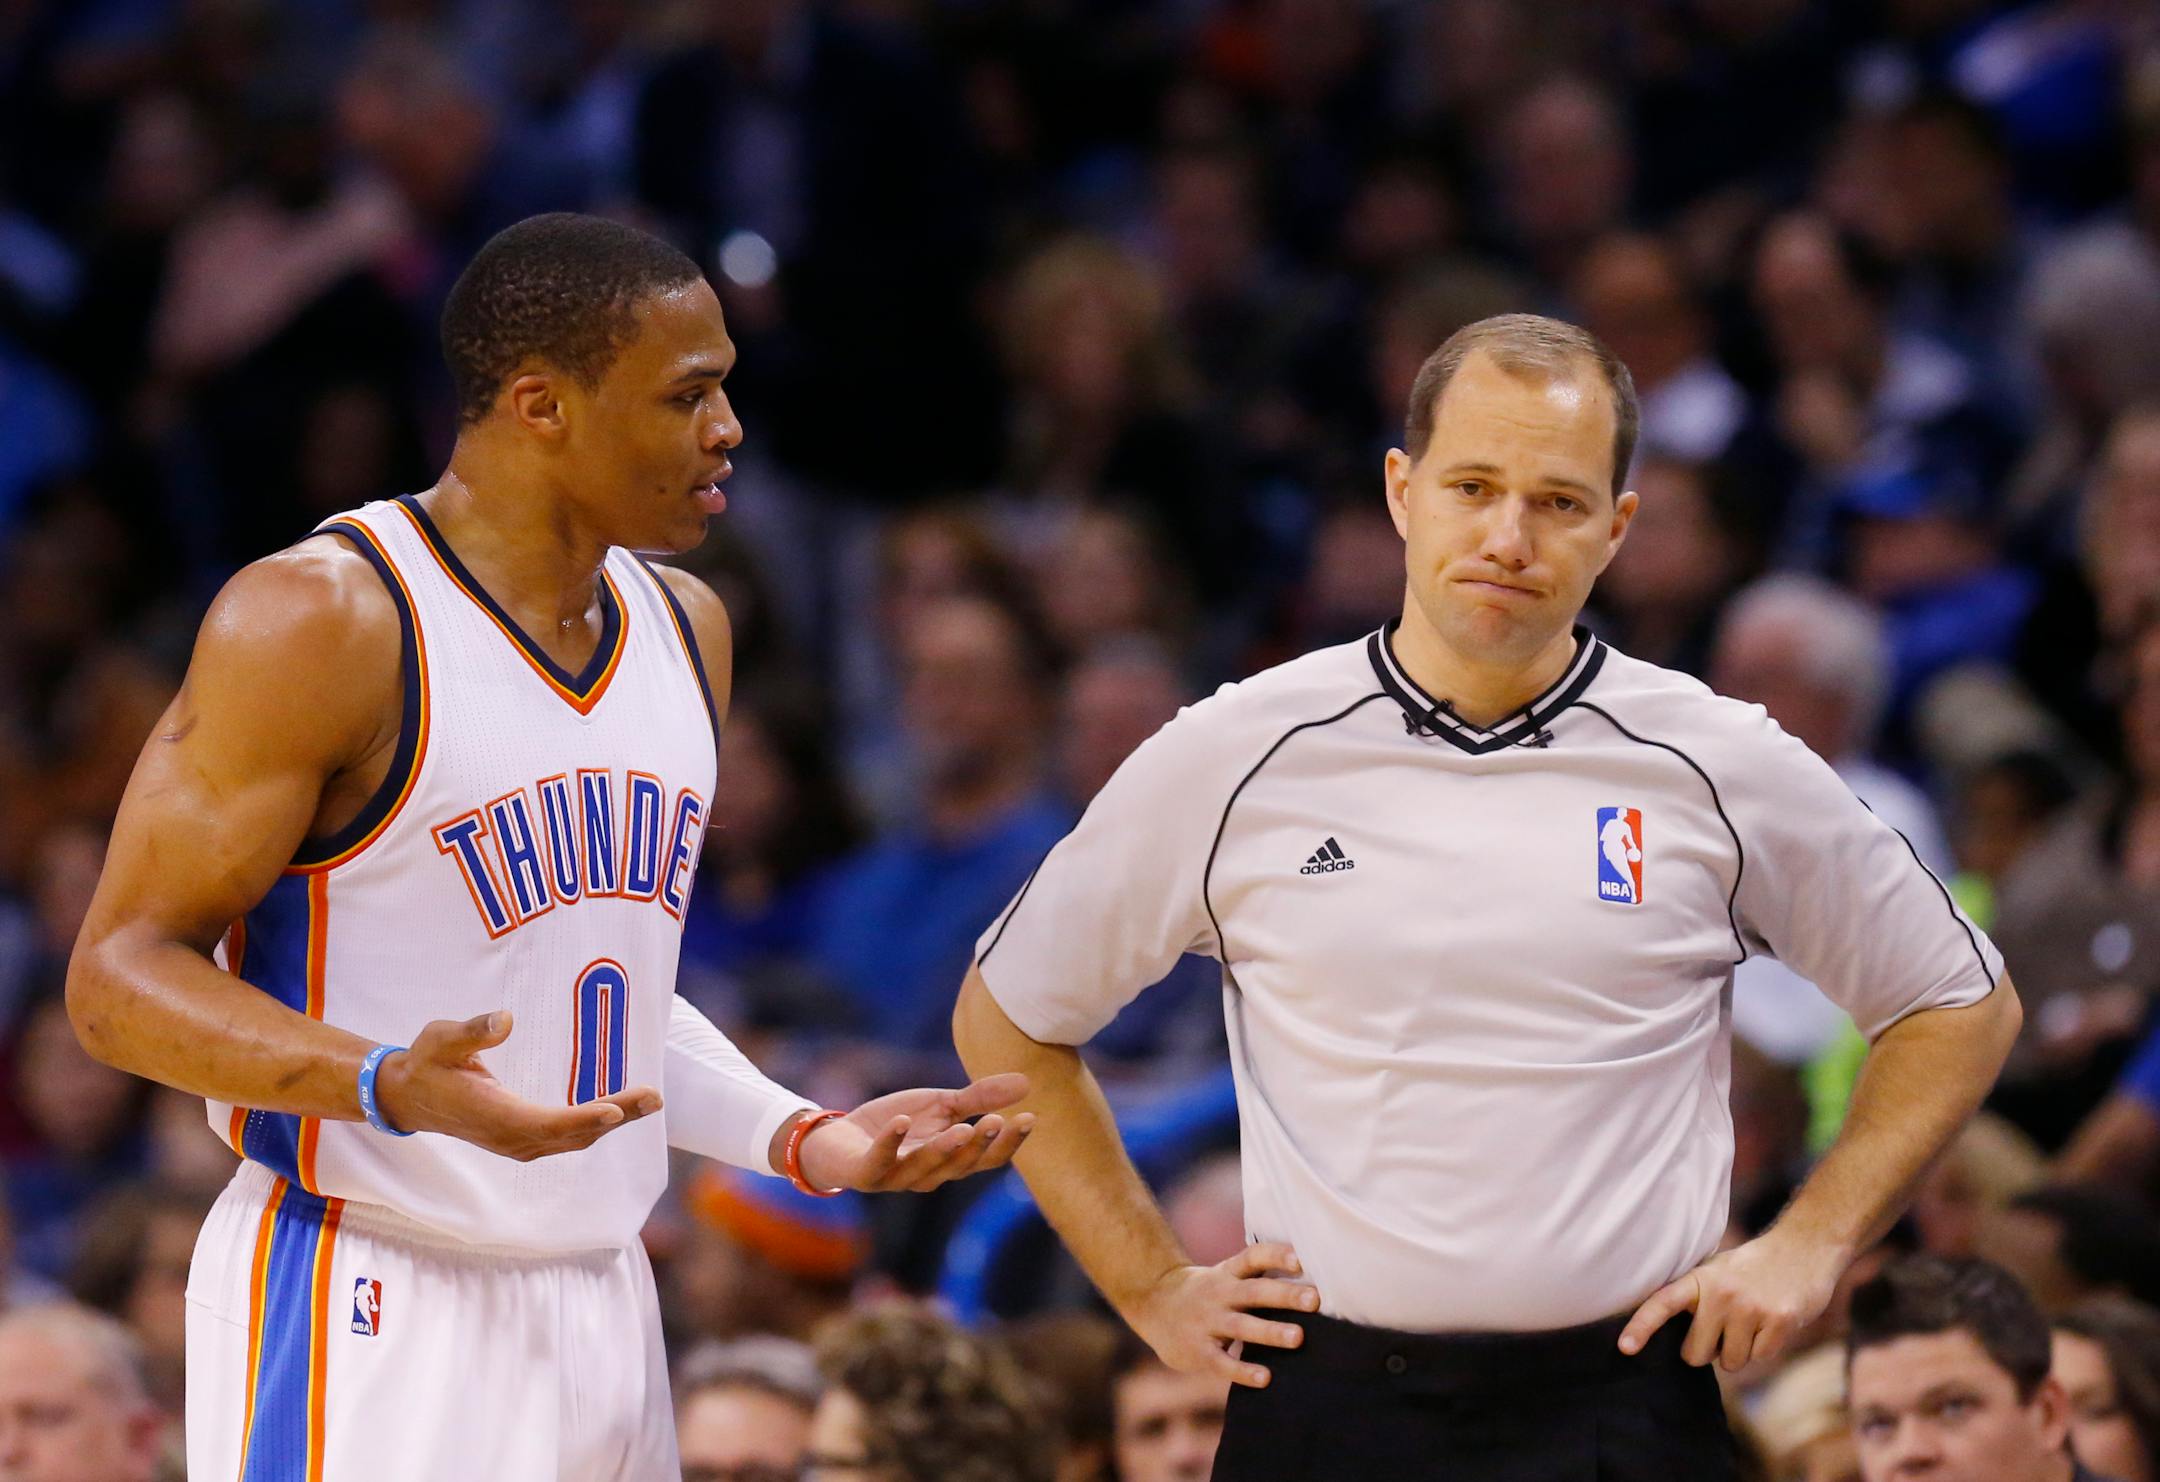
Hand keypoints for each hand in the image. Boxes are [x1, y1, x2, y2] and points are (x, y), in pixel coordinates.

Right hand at [373, 1011, 660, 1160]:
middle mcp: (510, 1137)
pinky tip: (618, 1111)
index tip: (616, 1110)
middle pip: (572, 1133)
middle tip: (654, 1098)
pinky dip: (594, 1126)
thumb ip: (472, 1031)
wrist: (407, 1097)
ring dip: (612, 1122)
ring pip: (574, 1139)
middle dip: (616, 1116)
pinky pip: (566, 1137)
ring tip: (648, 1102)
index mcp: (493, 1115)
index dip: (583, 1118)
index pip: (547, 1122)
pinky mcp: (521, 1140)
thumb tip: (505, 1021)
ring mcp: (517, 1143)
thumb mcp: (441, 1038)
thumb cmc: (427, 1062)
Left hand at [793, 1073, 1034, 1192]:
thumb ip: (979, 1098)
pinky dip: (891, 1142)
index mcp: (950, 1161)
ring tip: (962, 1126)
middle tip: (999, 1121)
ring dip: (944, 1148)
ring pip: (925, 1167)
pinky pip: (879, 1161)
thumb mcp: (941, 1106)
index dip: (1009, 1143)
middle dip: (979, 1145)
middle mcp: (928, 1175)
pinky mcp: (865, 1173)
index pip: (987, 1159)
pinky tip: (901, 1121)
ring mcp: (896, 1177)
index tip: (1030, 1117)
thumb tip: (1026, 1082)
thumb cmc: (896, 1125)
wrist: (838, 1139)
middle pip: (960, 1166)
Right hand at [1125, 1243, 1318, 1389]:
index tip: (1300, 1259)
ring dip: (1270, 1331)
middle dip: (1284, 1295)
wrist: (1153, 1305)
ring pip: (1241, 1326)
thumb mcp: (1226, 1276)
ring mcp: (1207, 1322)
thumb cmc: (1207, 1292)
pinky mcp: (1198, 1351)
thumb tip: (1313, 1284)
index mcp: (1228, 1273)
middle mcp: (1219, 1294)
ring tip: (1298, 1337)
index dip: (1276, 1256)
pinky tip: (1265, 1378)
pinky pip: (1222, 1362)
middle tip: (1314, 1299)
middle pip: (1254, 1291)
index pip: (1253, 1257)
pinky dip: (1243, 1371)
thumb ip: (1259, 1278)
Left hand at [1618, 1228, 1844, 1371]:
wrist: (1804, 1248)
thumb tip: (1675, 1340)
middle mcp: (1721, 1294)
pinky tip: (1771, 1323)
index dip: (1642, 1326)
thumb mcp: (1716, 1271)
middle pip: (1696, 1355)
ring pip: (1730, 1362)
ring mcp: (1751, 1309)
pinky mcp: (1779, 1322)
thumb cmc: (1752, 1268)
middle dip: (1708, 1351)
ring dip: (1739, 1351)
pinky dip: (1764, 1348)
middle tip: (1723, 1329)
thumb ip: (1695, 1299)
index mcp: (1700, 1279)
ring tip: (1750, 1321)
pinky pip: (1759, 1358)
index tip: (1625, 1347)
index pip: (1662, 1303)